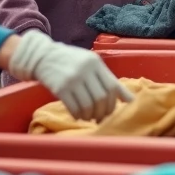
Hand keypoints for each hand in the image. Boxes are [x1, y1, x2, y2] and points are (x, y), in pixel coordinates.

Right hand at [5, 31, 133, 121]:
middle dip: (102, 112)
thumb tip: (131, 100)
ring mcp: (72, 79)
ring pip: (88, 105)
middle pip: (101, 98)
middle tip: (99, 117)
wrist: (43, 56)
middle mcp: (85, 70)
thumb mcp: (91, 65)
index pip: (112, 87)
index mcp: (96, 63)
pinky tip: (77, 115)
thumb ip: (110, 81)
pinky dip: (78, 115)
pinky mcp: (60, 88)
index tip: (110, 111)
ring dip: (90, 116)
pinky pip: (74, 108)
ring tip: (88, 117)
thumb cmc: (71, 62)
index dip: (113, 104)